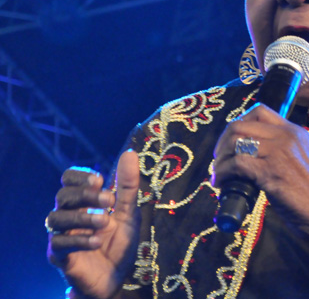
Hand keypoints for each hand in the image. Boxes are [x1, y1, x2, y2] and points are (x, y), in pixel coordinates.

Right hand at [46, 150, 140, 298]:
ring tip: (104, 222)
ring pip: (55, 217)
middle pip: (63, 195)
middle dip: (85, 194)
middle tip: (108, 200)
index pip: (69, 179)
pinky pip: (59, 243)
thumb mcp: (129, 212)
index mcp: (83, 202)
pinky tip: (97, 241)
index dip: (81, 176)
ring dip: (82, 217)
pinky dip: (79, 240)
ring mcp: (62, 235)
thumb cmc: (119, 242)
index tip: (101, 180)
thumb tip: (130, 153)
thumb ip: (128, 186)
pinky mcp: (60, 256)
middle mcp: (69, 215)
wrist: (116, 277)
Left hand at [212, 104, 308, 263]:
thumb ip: (278, 150)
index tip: (231, 142)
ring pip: (235, 143)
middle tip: (219, 160)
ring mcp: (279, 152)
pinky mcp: (271, 171)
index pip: (259, 111)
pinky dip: (223, 174)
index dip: (238, 123)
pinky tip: (222, 184)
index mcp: (294, 131)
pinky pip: (236, 164)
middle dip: (222, 142)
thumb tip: (246, 152)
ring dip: (220, 160)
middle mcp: (286, 136)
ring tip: (219, 174)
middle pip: (240, 125)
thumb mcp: (298, 159)